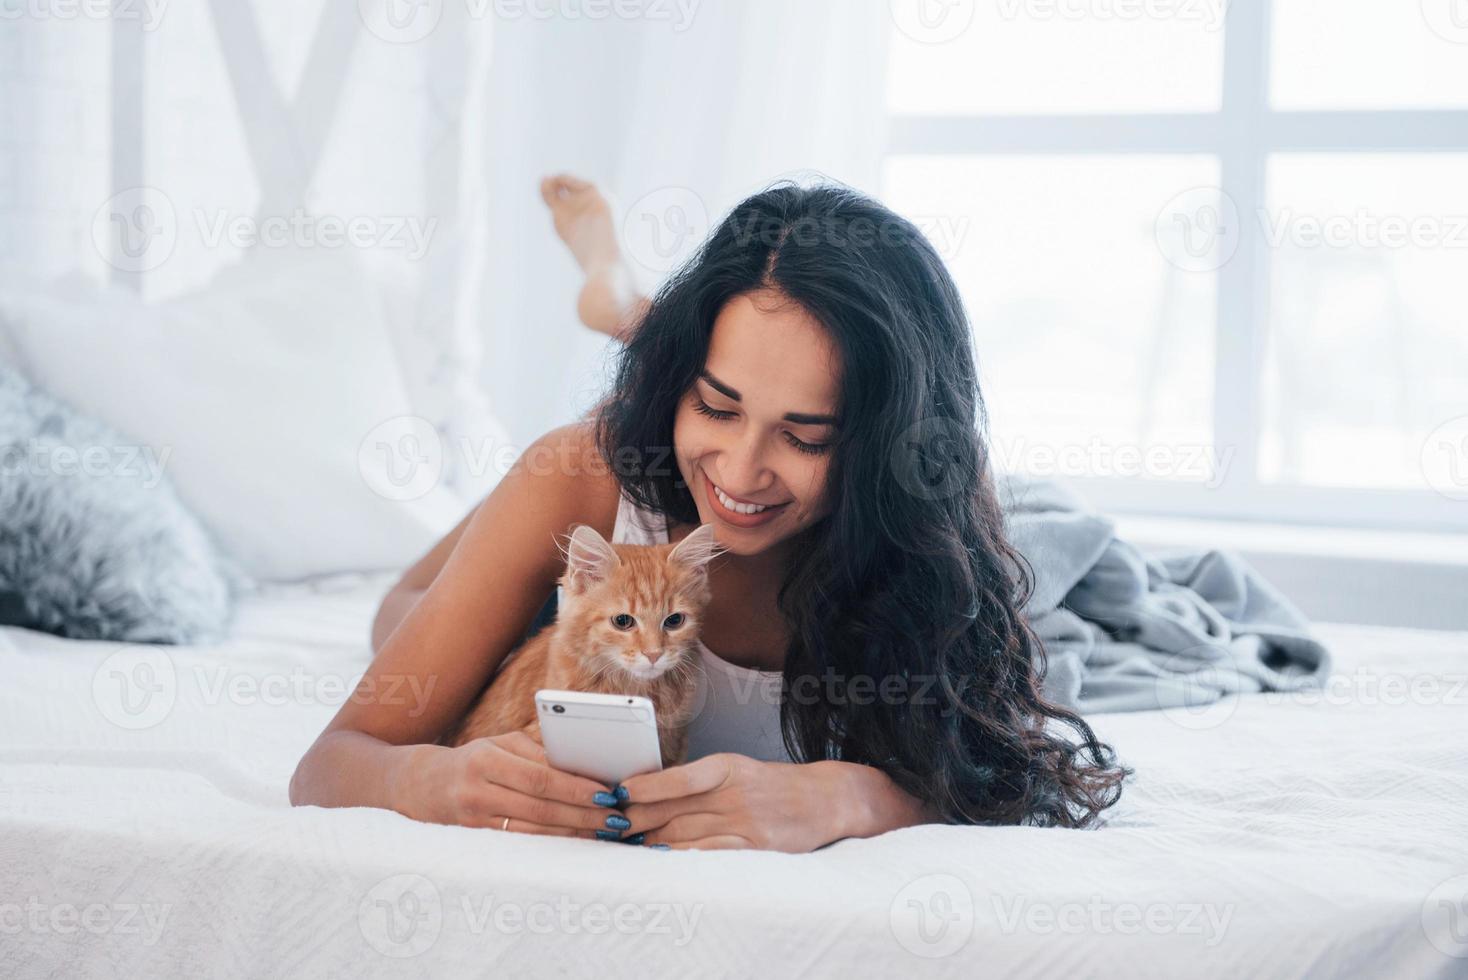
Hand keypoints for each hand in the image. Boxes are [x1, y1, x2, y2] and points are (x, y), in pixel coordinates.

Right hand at [403, 731, 625, 839]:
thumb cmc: (474, 759)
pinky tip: (575, 841)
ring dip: (573, 833)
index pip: (541, 777)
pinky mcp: (475, 840)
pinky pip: (521, 843)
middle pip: (541, 806)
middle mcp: (478, 789)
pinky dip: (552, 843)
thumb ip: (538, 752)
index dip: (577, 788)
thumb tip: (585, 763)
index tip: (608, 794)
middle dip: (584, 814)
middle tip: (616, 819)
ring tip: (604, 832)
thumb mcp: (500, 744)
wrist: (421, 785)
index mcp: (486, 758)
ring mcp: (474, 819)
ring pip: (533, 830)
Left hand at [618, 754, 887, 851]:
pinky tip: (660, 857)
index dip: (645, 787)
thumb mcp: (736, 770)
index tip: (617, 793)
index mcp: (727, 767)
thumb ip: (697, 781)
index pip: (679, 777)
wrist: (823, 799)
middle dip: (636, 819)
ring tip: (624, 843)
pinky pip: (709, 854)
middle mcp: (735, 794)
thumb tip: (647, 792)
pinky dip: (680, 856)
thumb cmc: (770, 784)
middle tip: (607, 825)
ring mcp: (746, 823)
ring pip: (686, 833)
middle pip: (674, 809)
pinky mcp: (754, 848)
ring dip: (650, 840)